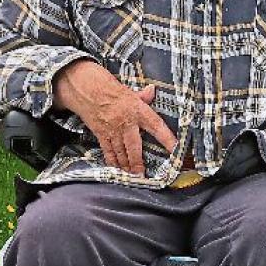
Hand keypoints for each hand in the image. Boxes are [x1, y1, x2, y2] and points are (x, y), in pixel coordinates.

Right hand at [54, 60, 177, 175]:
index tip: (175, 149)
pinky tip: (117, 168)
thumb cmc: (112, 91)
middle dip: (138, 163)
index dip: (167, 139)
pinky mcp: (102, 134)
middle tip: (142, 175)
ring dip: (126, 165)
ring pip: (121, 152)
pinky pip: (108, 151)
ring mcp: (113, 130)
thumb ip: (144, 96)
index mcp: (139, 111)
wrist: (89, 91)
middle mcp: (127, 123)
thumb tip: (153, 90)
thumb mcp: (131, 92)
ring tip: (132, 176)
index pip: (157, 126)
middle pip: (134, 147)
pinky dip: (113, 161)